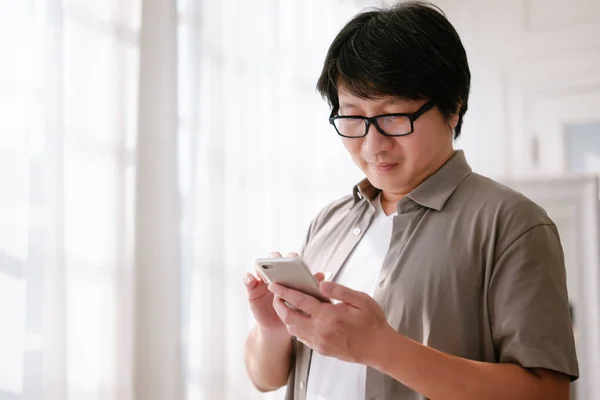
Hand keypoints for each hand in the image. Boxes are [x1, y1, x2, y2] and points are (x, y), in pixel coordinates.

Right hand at [244, 251, 324, 333]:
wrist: (279, 326)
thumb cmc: (294, 310)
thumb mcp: (303, 300)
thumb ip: (310, 286)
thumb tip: (321, 275)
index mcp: (289, 273)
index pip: (290, 259)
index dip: (292, 258)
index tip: (294, 259)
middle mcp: (275, 273)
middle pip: (274, 260)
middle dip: (276, 259)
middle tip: (279, 263)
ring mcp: (262, 279)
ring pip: (260, 268)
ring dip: (262, 268)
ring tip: (264, 273)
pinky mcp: (252, 288)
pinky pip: (248, 280)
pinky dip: (249, 278)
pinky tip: (252, 279)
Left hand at [269, 280, 393, 364]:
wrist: (378, 348)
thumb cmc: (372, 324)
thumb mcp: (360, 300)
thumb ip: (339, 291)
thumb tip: (321, 284)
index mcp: (329, 316)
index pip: (299, 301)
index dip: (284, 292)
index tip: (275, 285)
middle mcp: (320, 330)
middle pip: (289, 317)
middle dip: (279, 305)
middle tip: (276, 296)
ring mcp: (319, 342)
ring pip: (293, 329)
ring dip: (286, 317)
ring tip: (285, 306)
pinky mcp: (321, 349)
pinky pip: (302, 338)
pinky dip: (296, 327)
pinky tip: (300, 320)